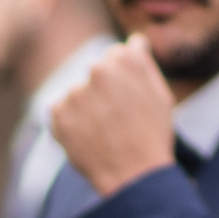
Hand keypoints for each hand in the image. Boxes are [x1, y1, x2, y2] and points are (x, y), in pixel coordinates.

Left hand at [48, 40, 180, 195]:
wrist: (133, 176)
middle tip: (117, 120)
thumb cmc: (152, 136)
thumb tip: (133, 41)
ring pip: (78, 93)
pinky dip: (71, 124)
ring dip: (86, 108)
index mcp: (125, 59)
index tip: (128, 100)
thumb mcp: (160, 96)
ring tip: (104, 133)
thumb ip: (143, 63)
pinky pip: (61, 112)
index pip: (116, 56)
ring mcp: (76, 90)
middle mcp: (98, 68)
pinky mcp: (58, 112)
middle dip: (103, 91)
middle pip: (95, 73)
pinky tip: (89, 139)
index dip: (122, 80)